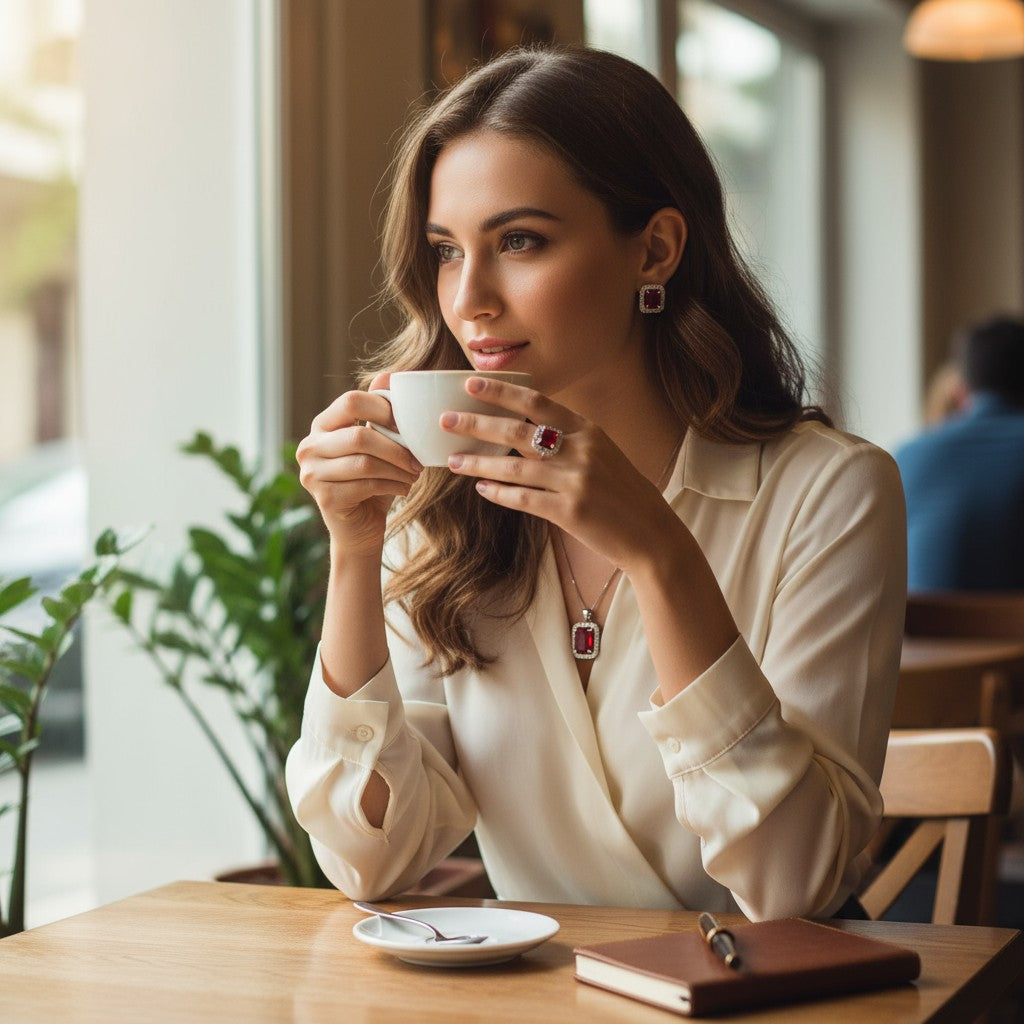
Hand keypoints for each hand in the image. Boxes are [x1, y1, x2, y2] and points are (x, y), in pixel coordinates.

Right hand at [296, 373, 422, 555]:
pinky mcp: (324, 498)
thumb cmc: (372, 480)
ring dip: (398, 469)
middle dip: (397, 448)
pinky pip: (367, 485)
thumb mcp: (379, 444)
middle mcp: (309, 446)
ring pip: (365, 462)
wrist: (360, 528)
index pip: (350, 401)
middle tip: (418, 460)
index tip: (408, 426)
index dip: (384, 409)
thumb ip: (380, 413)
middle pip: (359, 435)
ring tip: (413, 475)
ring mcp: (312, 473)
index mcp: (322, 425)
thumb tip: (389, 374)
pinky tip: (404, 488)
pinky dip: (393, 485)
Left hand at [441, 376, 677, 571]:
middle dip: (477, 423)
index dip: (502, 392)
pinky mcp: (570, 511)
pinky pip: (523, 499)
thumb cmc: (624, 495)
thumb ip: (570, 440)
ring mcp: (576, 481)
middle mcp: (582, 450)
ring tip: (453, 461)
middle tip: (446, 419)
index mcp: (589, 430)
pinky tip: (481, 489)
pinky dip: (499, 493)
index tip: (471, 384)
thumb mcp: (603, 455)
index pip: (538, 403)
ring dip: (479, 463)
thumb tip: (525, 431)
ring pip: (513, 466)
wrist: (652, 535)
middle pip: (518, 430)